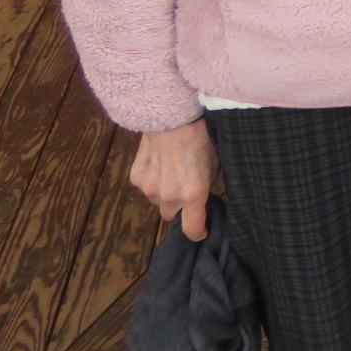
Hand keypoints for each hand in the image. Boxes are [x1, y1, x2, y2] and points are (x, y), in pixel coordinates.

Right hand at [130, 120, 218, 240]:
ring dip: (164, 192)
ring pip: (156, 200)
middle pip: (171, 215)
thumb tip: (203, 195)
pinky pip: (145, 186)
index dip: (197, 233)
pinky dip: (152, 179)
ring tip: (172, 169)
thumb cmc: (201, 136)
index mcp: (193, 194)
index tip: (201, 231)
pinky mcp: (136, 177)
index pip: (192, 228)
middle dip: (178, 207)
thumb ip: (207, 184)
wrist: (172, 116)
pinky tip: (159, 160)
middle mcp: (169, 196)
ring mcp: (149, 188)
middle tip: (185, 189)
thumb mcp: (215, 162)